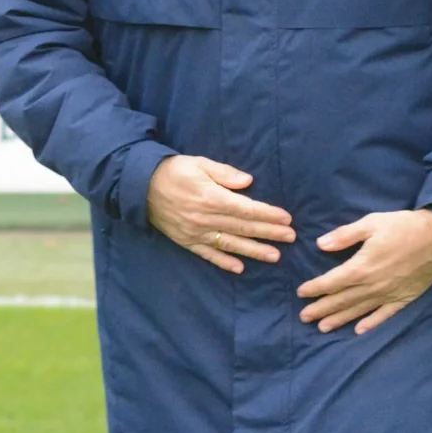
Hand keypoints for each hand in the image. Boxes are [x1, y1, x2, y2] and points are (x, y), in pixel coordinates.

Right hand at [146, 155, 295, 272]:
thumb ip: (225, 173)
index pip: (247, 209)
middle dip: (270, 233)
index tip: (287, 219)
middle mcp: (206, 219)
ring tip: (275, 256)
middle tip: (291, 238)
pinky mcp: (186, 241)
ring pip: (231, 244)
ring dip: (254, 251)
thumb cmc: (174, 171)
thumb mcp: (200, 163)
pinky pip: (208, 254)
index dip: (269, 215)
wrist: (140, 186)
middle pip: (244, 228)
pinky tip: (240, 269)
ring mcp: (196, 233)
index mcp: (212, 198)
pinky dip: (224, 262)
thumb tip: (249, 182)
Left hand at [299, 210, 431, 333]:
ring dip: (339, 319)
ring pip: (358, 310)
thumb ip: (345, 235)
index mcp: (361, 267)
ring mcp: (388, 295)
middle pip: (341, 300)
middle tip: (304, 317)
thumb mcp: (371, 223)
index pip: (332, 282)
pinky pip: (384, 315)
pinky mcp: (403, 298)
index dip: (315, 288)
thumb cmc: (403, 227)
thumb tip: (320, 245)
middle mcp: (372, 286)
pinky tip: (359, 330)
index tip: (301, 293)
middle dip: (321, 309)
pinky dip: (371, 323)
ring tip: (323, 328)